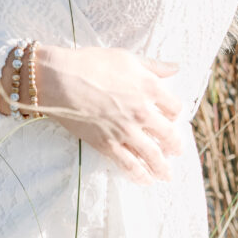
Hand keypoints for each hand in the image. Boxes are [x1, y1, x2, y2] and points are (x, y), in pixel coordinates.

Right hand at [34, 45, 183, 184]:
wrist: (61, 79)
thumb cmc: (92, 63)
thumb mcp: (127, 58)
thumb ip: (154, 66)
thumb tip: (175, 68)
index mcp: (149, 87)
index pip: (174, 107)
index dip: (175, 113)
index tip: (172, 117)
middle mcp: (142, 112)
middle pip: (168, 134)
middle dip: (174, 145)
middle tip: (177, 151)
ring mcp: (126, 130)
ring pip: (152, 155)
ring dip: (162, 167)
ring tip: (166, 174)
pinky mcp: (108, 144)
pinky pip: (129, 165)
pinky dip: (140, 175)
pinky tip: (145, 180)